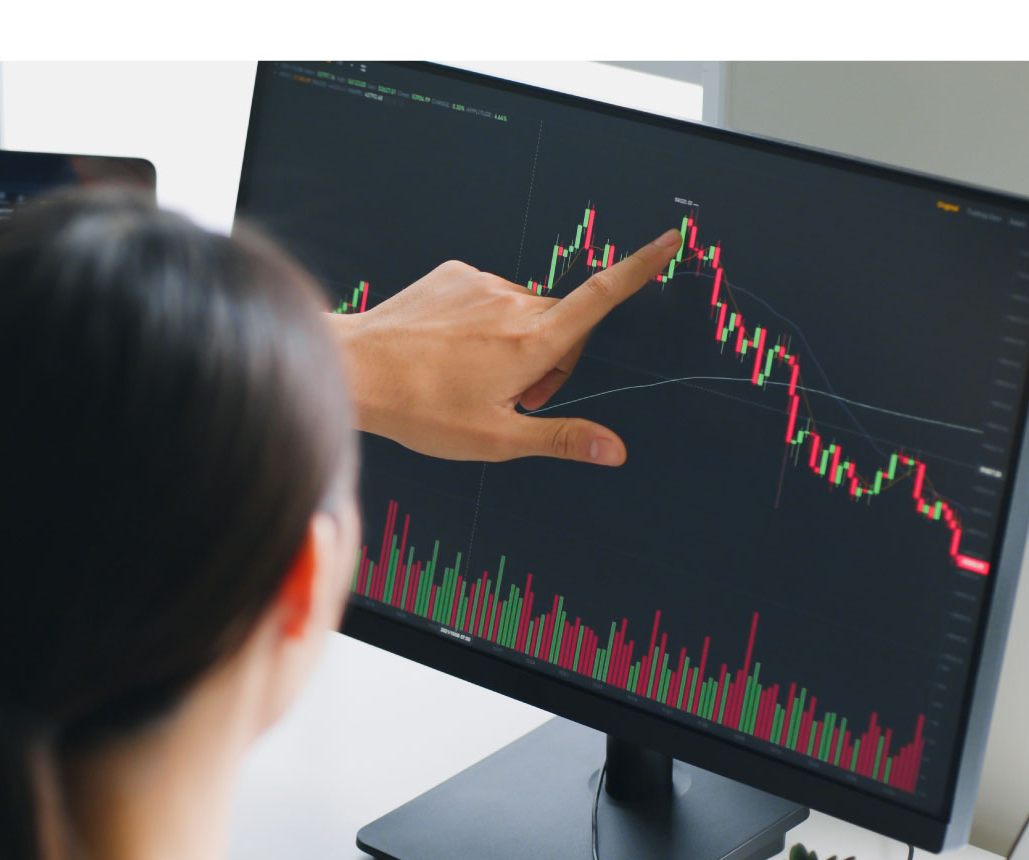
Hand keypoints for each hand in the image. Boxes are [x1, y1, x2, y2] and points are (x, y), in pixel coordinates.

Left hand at [331, 229, 679, 465]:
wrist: (357, 369)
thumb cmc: (422, 410)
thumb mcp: (496, 438)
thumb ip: (560, 438)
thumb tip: (613, 450)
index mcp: (534, 342)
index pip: (603, 296)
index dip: (641, 267)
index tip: (671, 240)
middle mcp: (514, 303)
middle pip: (562, 320)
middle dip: (554, 355)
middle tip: (516, 397)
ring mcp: (482, 284)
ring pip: (522, 309)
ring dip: (515, 338)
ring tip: (473, 377)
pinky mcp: (453, 274)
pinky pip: (485, 294)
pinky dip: (481, 320)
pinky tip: (448, 350)